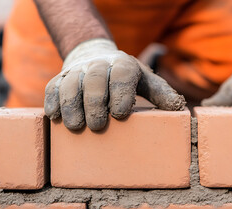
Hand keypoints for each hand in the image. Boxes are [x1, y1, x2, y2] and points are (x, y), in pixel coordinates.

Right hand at [44, 39, 185, 129]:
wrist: (96, 58)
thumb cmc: (126, 77)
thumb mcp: (146, 81)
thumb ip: (161, 93)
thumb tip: (179, 109)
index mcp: (123, 65)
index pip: (122, 74)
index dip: (121, 93)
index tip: (121, 114)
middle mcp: (99, 64)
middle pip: (94, 80)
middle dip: (95, 103)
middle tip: (98, 126)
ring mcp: (78, 70)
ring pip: (70, 83)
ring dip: (71, 105)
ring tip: (75, 127)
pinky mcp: (61, 78)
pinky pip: (52, 87)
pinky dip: (52, 101)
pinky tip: (54, 116)